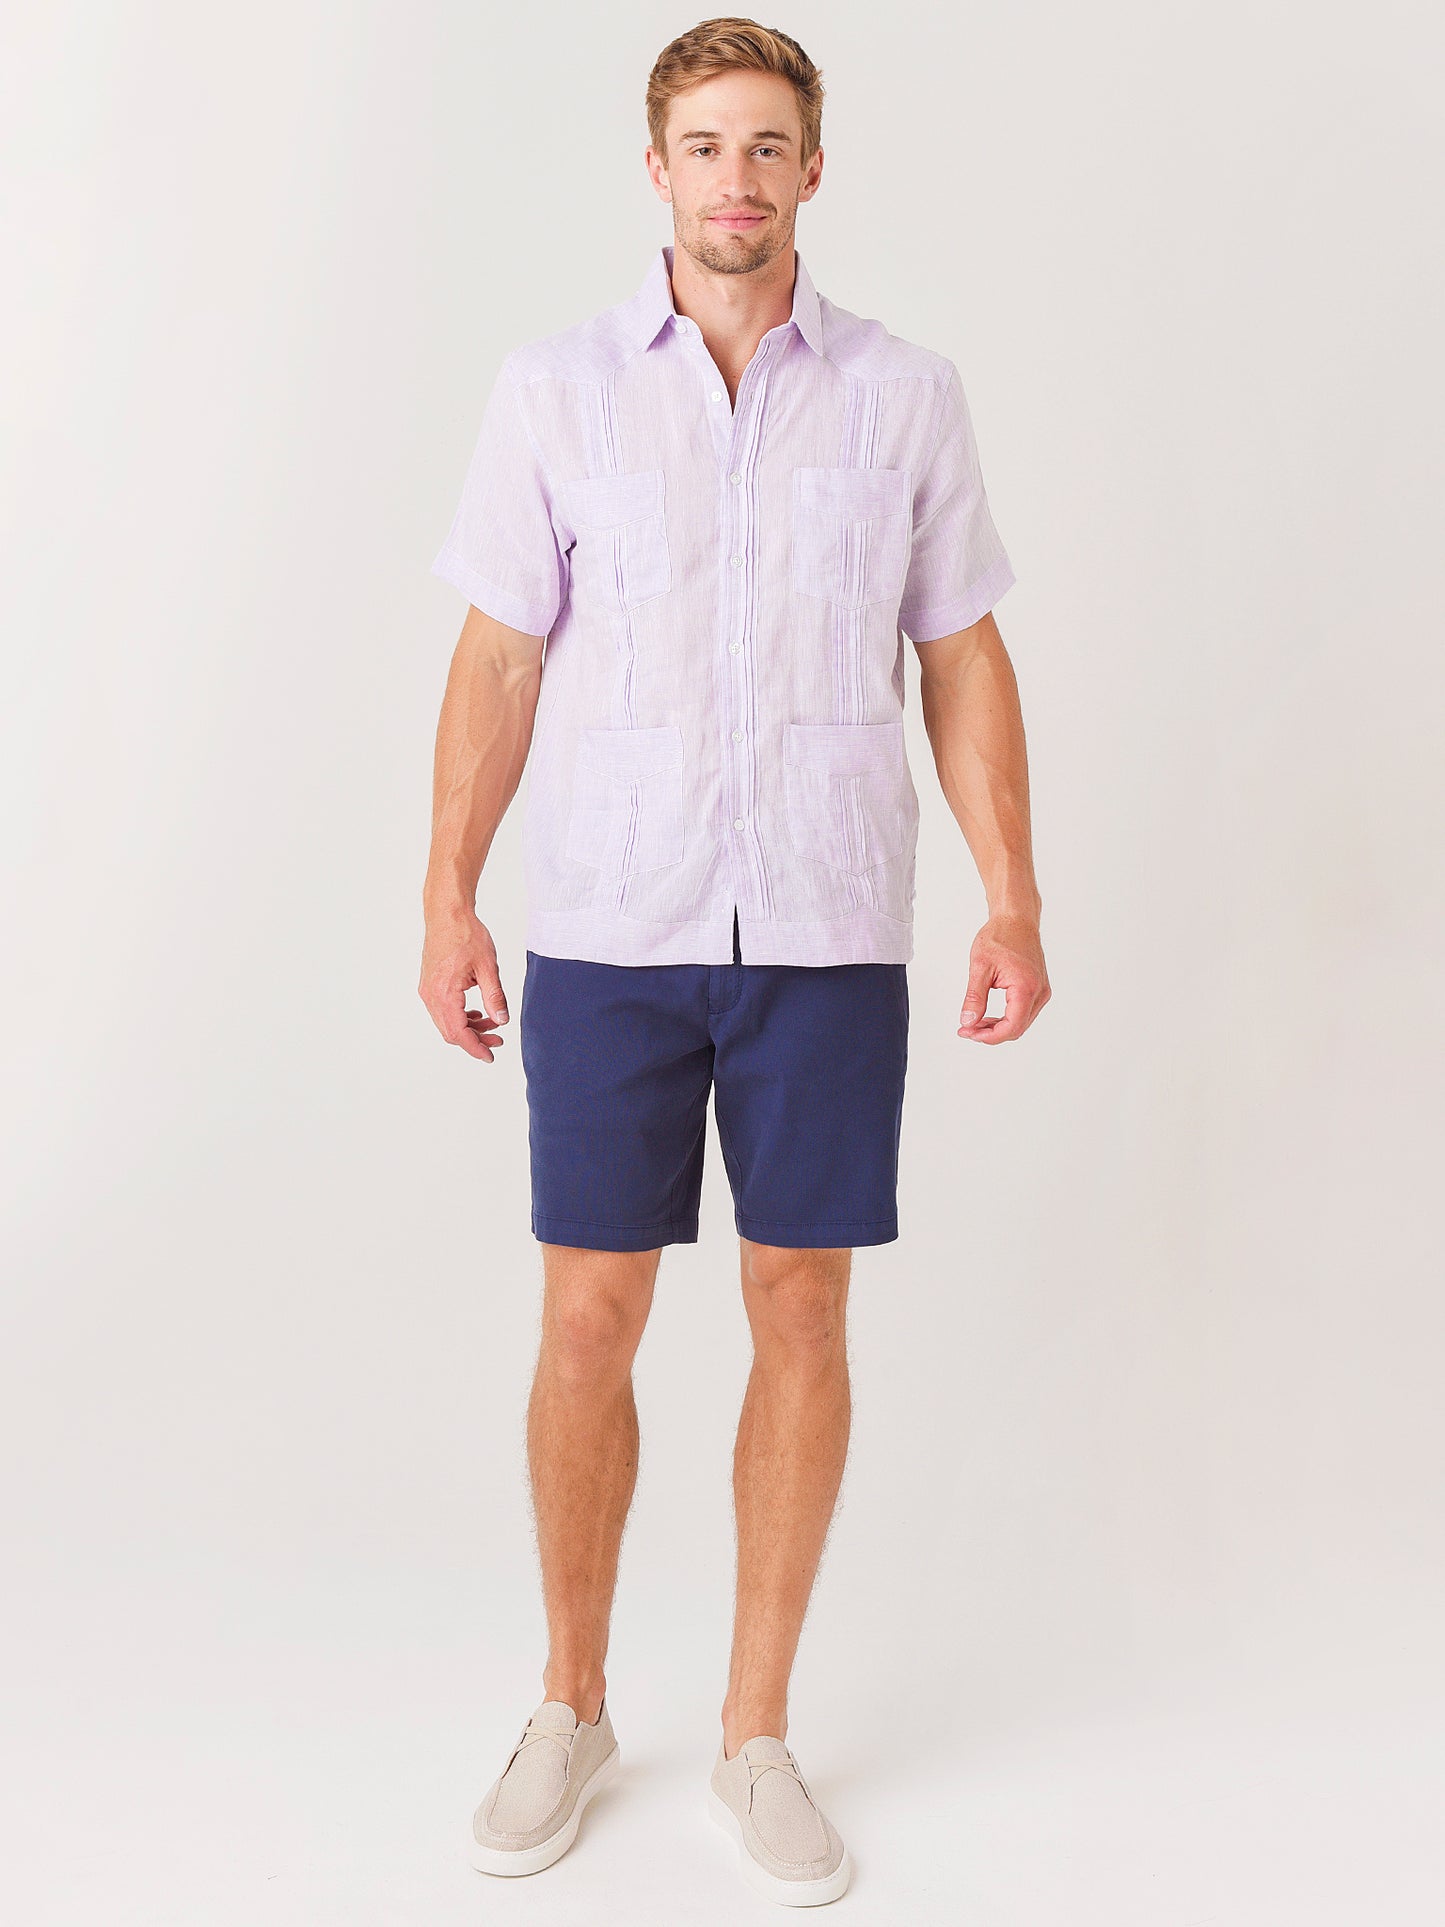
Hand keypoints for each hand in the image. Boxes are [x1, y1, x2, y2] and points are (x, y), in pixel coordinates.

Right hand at [419, 911, 509, 1062]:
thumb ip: (494, 997)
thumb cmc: (466, 934)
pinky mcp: (430, 984)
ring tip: (493, 1023)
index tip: (490, 1056)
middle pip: (451, 1032)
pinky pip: (443, 1010)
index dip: (475, 1048)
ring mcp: (428, 990)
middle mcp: (431, 995)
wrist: (447, 913)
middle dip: (475, 1040)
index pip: (459, 1033)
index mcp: (445, 993)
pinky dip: (460, 1016)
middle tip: (498, 1040)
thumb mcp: (488, 967)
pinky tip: (477, 1011)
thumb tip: (502, 1021)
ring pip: (446, 1022)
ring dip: (468, 1027)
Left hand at [958, 915, 1049, 1043]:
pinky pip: (1023, 1013)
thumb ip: (975, 998)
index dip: (989, 1036)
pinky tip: (988, 1016)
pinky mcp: (1038, 989)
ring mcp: (1041, 991)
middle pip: (1017, 1029)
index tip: (968, 1032)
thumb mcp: (980, 967)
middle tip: (966, 1029)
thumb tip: (968, 1021)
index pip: (1012, 1027)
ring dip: (998, 1027)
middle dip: (990, 1033)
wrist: (1017, 919)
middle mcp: (1039, 992)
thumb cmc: (1001, 936)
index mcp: (1026, 987)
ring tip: (974, 1022)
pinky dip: (1006, 1018)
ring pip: (1021, 1023)